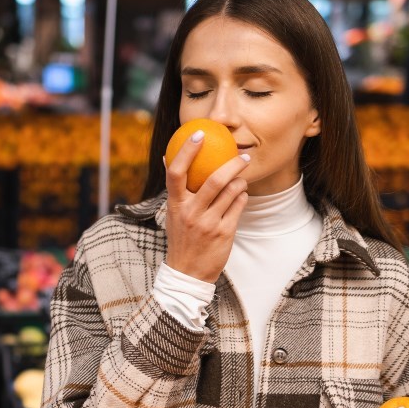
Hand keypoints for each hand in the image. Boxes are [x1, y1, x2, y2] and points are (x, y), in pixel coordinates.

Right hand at [163, 130, 250, 283]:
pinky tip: (241, 194)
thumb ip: (174, 188)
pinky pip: (238, 206)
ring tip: (241, 179)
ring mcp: (208, 223)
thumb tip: (165, 156)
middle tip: (243, 155)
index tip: (198, 134)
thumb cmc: (181, 238)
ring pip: (231, 192)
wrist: (187, 273)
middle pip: (214, 180)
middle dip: (233, 164)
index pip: (176, 172)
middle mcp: (190, 212)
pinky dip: (242, 196)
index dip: (187, 151)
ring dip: (240, 181)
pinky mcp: (224, 233)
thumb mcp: (172, 213)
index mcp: (175, 204)